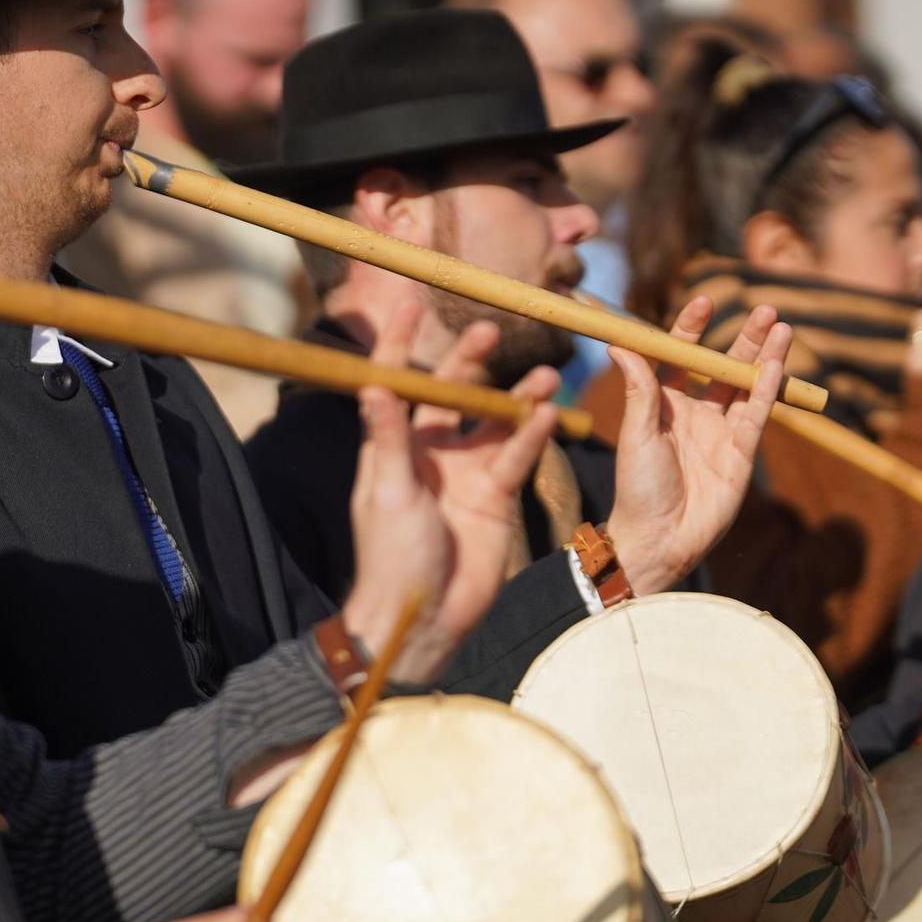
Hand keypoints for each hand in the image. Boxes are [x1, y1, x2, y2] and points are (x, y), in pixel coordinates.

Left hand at [342, 306, 558, 680]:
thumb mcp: (386, 494)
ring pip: (494, 422)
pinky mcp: (496, 497)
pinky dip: (532, 436)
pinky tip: (548, 414)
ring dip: (517, 397)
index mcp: (392, 448)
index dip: (399, 344)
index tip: (411, 304)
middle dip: (470, 361)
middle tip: (491, 330)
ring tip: (547, 374)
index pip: (394, 384)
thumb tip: (373, 384)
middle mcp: (430, 454)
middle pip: (452, 394)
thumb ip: (388, 439)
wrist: (424, 617)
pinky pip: (517, 457)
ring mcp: (465, 474)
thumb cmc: (392, 558)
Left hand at [604, 296, 789, 596]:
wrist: (657, 538)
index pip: (682, 356)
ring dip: (764, 357)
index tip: (704, 301)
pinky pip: (756, 417)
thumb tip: (619, 342)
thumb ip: (638, 387)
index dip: (693, 329)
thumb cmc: (637, 487)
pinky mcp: (741, 455)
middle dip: (744, 337)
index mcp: (664, 403)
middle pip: (724, 366)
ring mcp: (721, 433)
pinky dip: (766, 391)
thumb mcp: (635, 432)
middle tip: (763, 308)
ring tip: (780, 326)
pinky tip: (777, 365)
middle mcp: (695, 413)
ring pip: (746, 386)